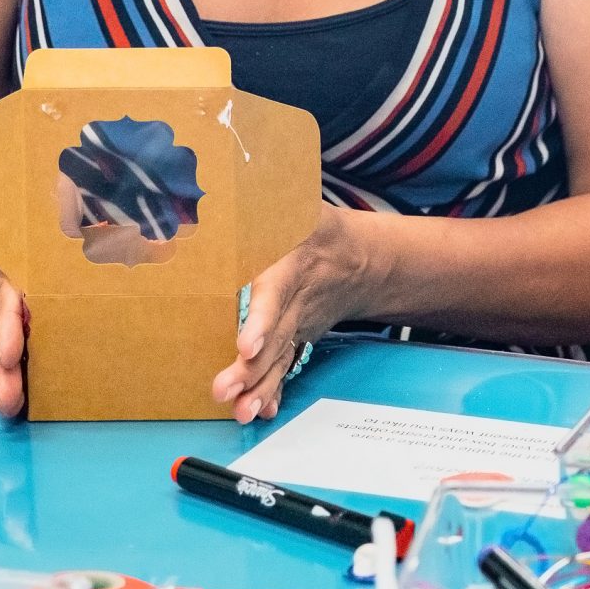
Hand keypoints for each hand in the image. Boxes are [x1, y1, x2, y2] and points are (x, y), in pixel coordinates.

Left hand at [213, 205, 383, 423]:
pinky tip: (261, 411)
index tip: (245, 346)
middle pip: (274, 337)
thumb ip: (267, 193)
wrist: (364, 260)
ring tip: (241, 412)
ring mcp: (300, 324)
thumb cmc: (317, 226)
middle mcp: (298, 301)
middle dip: (250, 368)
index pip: (275, 295)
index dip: (261, 322)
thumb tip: (230, 176)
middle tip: (225, 391)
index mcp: (293, 265)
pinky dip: (274, 390)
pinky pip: (287, 367)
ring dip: (259, 387)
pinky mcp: (298, 338)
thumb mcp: (299, 202)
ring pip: (279, 358)